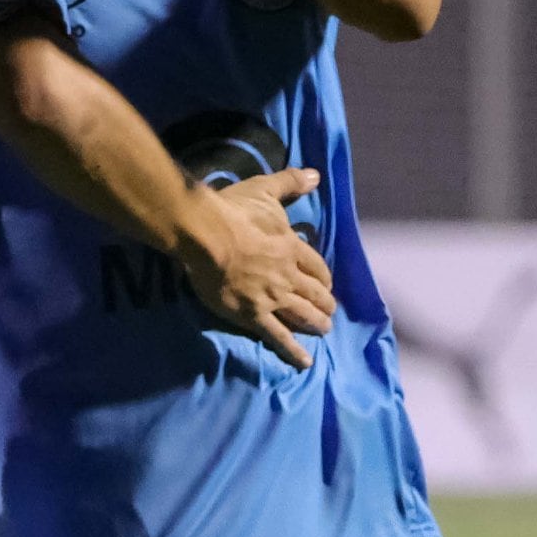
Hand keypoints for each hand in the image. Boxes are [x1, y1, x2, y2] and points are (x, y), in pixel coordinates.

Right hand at [174, 168, 335, 365]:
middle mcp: (288, 276)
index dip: (323, 277)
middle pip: (314, 294)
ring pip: (303, 315)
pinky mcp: (253, 315)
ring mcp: (272, 298)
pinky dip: (293, 351)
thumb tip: (316, 174)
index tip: (325, 283)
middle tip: (329, 311)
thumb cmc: (234, 211)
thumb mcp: (265, 191)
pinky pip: (278, 337)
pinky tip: (305, 362)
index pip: (317, 267)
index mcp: (291, 248)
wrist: (207, 236)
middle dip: (324, 303)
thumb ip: (291, 182)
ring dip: (316, 323)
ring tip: (324, 330)